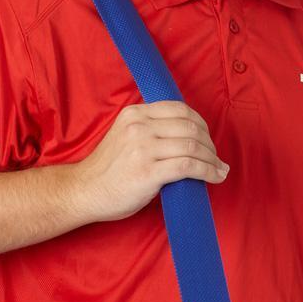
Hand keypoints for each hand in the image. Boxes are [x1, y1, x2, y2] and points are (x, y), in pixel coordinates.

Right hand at [72, 101, 228, 223]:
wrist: (83, 192)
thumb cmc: (107, 171)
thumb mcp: (125, 138)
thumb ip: (150, 132)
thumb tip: (186, 139)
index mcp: (134, 114)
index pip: (179, 109)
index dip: (201, 124)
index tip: (207, 139)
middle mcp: (139, 127)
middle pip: (191, 127)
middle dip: (210, 143)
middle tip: (216, 158)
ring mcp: (143, 148)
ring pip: (193, 146)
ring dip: (212, 159)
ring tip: (219, 170)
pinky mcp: (148, 172)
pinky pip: (188, 166)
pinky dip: (208, 172)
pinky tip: (215, 177)